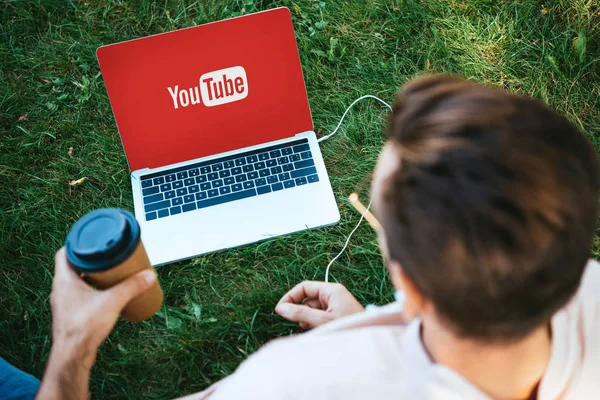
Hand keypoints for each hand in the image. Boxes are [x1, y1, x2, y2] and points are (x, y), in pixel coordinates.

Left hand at [49, 248, 156, 367]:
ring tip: (109, 272)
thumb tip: (149, 275)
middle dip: (90, 259)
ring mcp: (64, 302)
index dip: (78, 243)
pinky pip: (79, 294)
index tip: (94, 240)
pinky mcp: (70, 313)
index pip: (65, 252)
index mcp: (64, 279)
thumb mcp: (113, 301)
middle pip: (73, 265)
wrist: (73, 354)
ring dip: (90, 275)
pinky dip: (90, 289)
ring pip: (76, 281)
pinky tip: (104, 293)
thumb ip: (132, 287)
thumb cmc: (85, 326)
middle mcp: (60, 289)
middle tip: (107, 254)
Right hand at [275, 281, 364, 328]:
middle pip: (307, 298)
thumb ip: (300, 314)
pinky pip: (319, 316)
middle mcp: (333, 295)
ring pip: (312, 309)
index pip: (304, 287)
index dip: (291, 297)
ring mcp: (335, 306)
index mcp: (331, 290)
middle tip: (302, 324)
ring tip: (313, 329)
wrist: (369, 339)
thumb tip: (280, 308)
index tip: (280, 310)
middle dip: (301, 311)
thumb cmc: (349, 328)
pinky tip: (318, 331)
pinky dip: (314, 323)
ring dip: (308, 319)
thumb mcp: (322, 321)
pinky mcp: (337, 316)